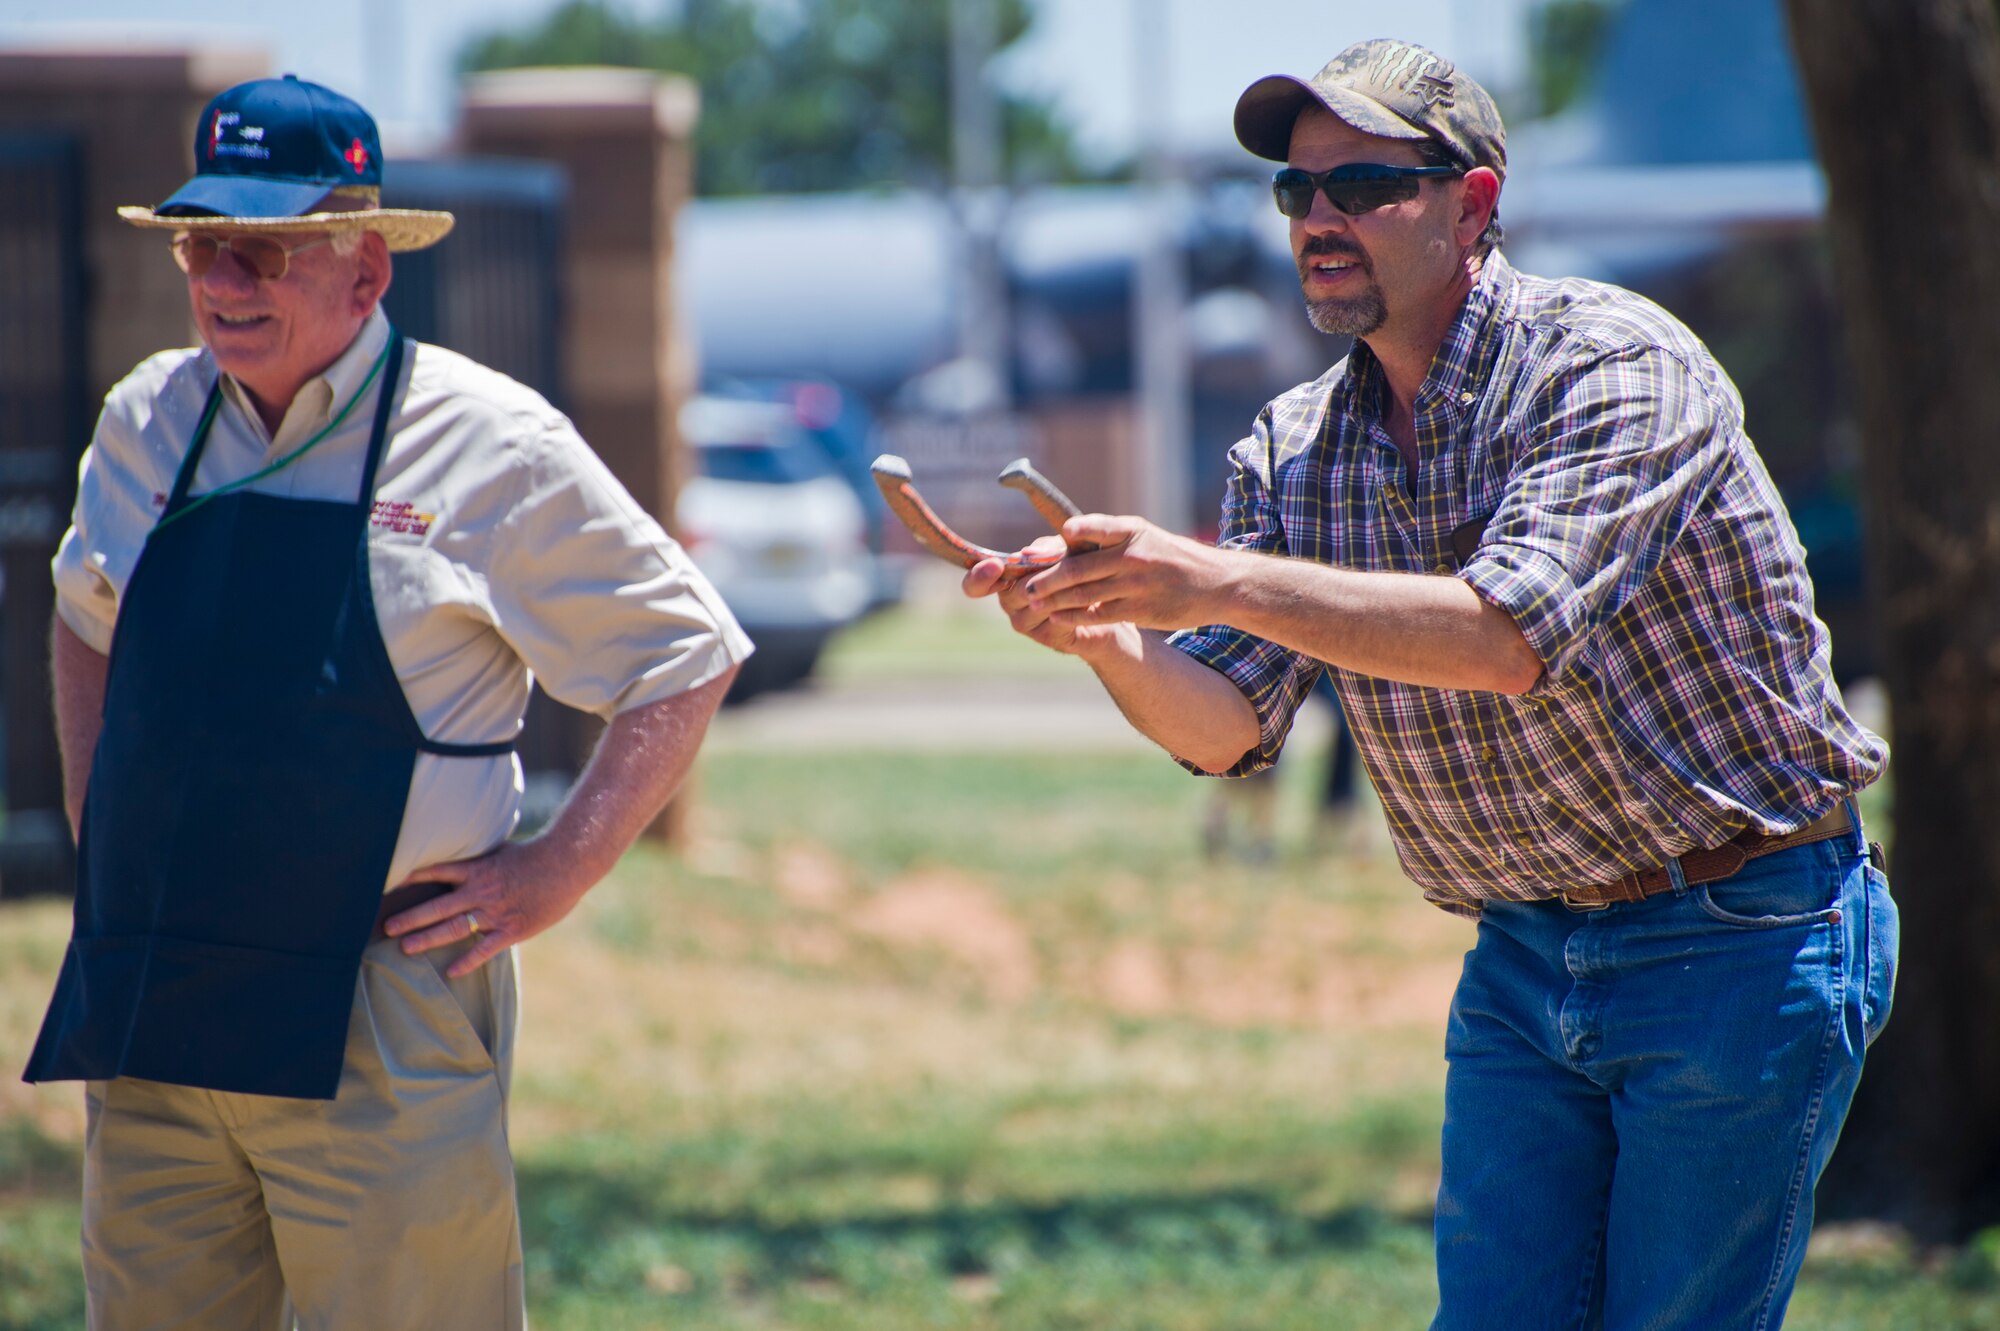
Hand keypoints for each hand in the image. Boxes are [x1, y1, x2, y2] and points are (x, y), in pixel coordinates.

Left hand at [382, 838, 593, 977]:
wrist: (567, 864)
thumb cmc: (537, 856)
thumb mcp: (504, 851)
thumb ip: (482, 860)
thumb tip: (464, 858)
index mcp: (478, 869)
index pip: (438, 872)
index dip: (413, 878)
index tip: (390, 885)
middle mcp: (481, 891)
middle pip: (438, 906)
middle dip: (411, 917)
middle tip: (388, 927)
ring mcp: (495, 912)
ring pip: (454, 928)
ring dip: (428, 938)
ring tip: (406, 948)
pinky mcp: (511, 929)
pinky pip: (484, 948)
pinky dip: (467, 960)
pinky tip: (451, 971)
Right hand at [962, 532, 1131, 657]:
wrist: (1105, 605)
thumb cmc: (1077, 570)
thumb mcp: (1062, 551)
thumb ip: (1046, 549)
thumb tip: (1025, 555)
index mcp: (1004, 579)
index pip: (974, 585)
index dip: (979, 577)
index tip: (995, 566)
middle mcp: (1009, 603)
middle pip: (1013, 592)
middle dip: (1040, 577)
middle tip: (1065, 566)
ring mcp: (1025, 623)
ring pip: (1036, 605)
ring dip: (1061, 590)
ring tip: (1084, 579)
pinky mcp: (1047, 637)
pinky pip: (1056, 618)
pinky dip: (1073, 605)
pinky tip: (1088, 599)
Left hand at [1019, 515, 1229, 633]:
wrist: (1213, 584)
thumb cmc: (1169, 556)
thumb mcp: (1144, 535)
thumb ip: (1107, 536)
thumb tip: (1063, 536)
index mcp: (1132, 531)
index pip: (1095, 528)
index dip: (1068, 534)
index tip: (1039, 543)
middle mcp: (1134, 556)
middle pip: (1079, 568)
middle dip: (1047, 578)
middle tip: (1025, 585)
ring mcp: (1137, 585)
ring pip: (1085, 594)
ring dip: (1055, 600)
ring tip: (1035, 601)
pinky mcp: (1141, 610)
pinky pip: (1100, 614)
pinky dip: (1076, 616)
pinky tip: (1058, 616)